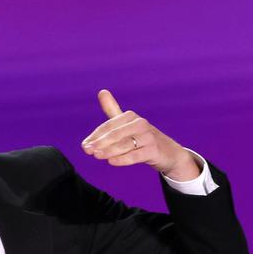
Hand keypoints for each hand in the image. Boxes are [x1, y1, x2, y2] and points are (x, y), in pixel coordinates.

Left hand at [81, 89, 200, 179]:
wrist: (168, 152)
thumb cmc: (143, 138)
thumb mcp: (128, 124)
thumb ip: (113, 111)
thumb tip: (101, 91)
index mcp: (130, 117)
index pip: (109, 126)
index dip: (96, 136)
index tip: (84, 145)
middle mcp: (140, 124)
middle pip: (116, 134)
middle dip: (100, 142)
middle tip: (87, 150)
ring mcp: (148, 136)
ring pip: (124, 144)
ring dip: (109, 151)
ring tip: (96, 156)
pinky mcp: (153, 150)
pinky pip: (136, 155)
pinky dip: (123, 159)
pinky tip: (111, 162)